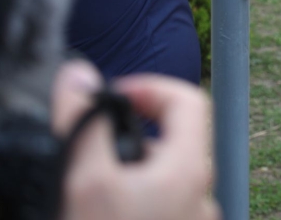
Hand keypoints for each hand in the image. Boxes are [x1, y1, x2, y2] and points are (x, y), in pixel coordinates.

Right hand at [52, 60, 219, 219]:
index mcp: (189, 171)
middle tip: (90, 148)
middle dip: (130, 136)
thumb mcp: (83, 183)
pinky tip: (102, 210)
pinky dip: (134, 197)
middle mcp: (202, 197)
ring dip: (129, 169)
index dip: (148, 87)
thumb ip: (84, 123)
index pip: (188, 99)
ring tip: (90, 185)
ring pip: (163, 176)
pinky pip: (161, 203)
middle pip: (173, 141)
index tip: (111, 100)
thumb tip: (79, 74)